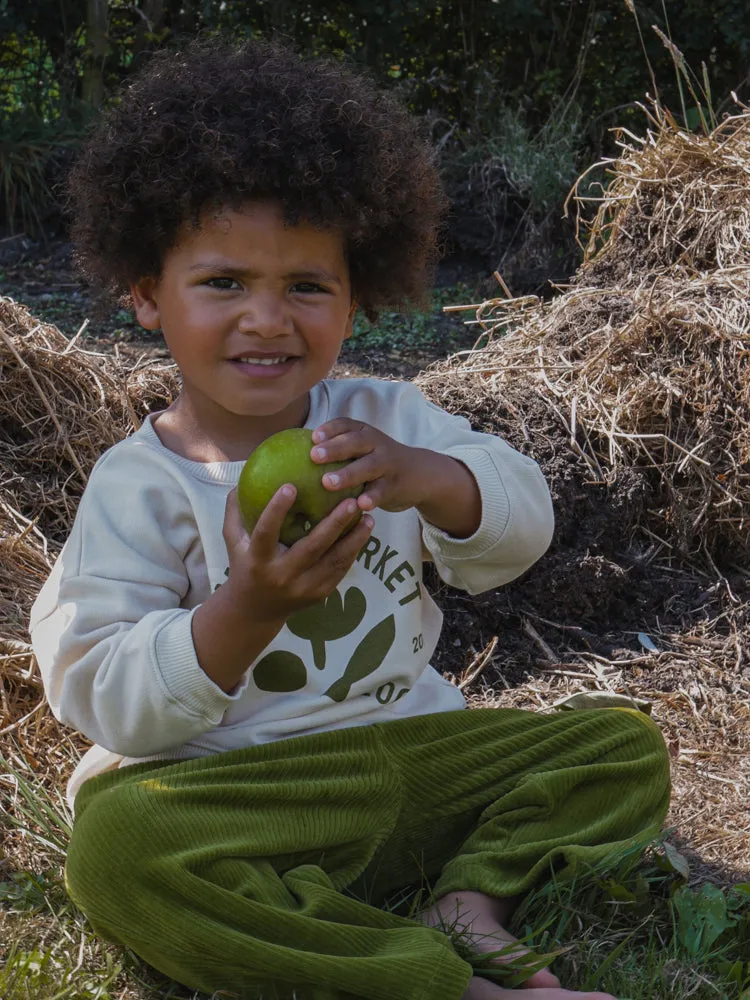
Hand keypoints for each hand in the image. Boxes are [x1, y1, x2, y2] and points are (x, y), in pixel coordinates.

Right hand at [221, 483, 373, 623]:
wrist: (255, 612)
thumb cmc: (245, 566)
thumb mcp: (233, 541)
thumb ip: (235, 511)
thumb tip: (242, 478)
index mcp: (258, 561)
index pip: (266, 533)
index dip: (276, 510)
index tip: (290, 485)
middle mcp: (282, 576)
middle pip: (312, 548)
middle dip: (334, 524)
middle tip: (351, 501)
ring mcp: (303, 588)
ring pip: (334, 561)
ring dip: (354, 538)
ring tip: (368, 517)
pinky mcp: (319, 594)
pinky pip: (340, 570)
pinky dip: (353, 550)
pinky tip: (363, 532)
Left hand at [311, 419, 481, 536]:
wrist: (419, 474)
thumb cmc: (376, 462)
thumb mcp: (361, 450)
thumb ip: (335, 450)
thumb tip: (291, 458)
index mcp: (364, 433)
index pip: (346, 425)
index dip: (330, 430)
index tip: (312, 437)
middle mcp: (376, 444)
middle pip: (356, 442)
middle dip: (335, 447)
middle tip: (313, 456)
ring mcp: (387, 464)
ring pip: (368, 466)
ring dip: (348, 474)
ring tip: (327, 482)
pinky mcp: (395, 485)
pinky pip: (382, 491)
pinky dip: (371, 497)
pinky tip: (359, 506)